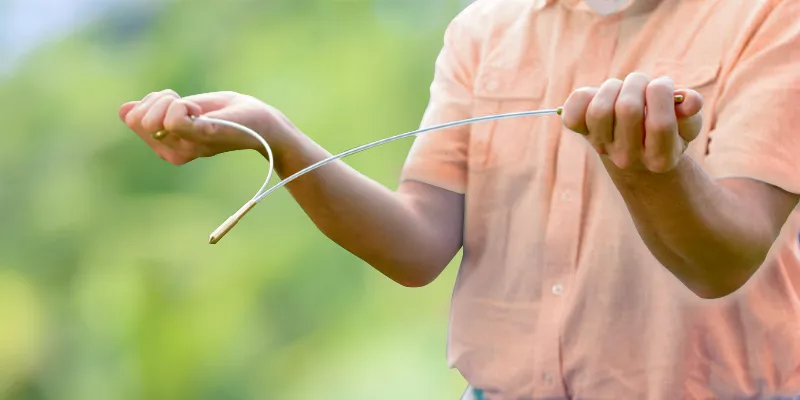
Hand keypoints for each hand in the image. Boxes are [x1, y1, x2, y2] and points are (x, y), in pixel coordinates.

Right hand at [119, 90, 295, 164]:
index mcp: (167, 144)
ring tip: (198, 109)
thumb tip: (124, 110)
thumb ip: (158, 110)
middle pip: (137, 118)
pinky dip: (182, 107)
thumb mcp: (187, 108)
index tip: (178, 101)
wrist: (263, 122)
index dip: (151, 101)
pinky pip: (175, 121)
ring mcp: (188, 147)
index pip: (131, 117)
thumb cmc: (228, 113)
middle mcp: (173, 151)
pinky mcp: (205, 137)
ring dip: (171, 101)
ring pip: (151, 118)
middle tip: (188, 104)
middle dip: (157, 100)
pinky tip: (201, 111)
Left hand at [561, 73, 703, 172]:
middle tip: (643, 84)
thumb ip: (691, 112)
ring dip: (613, 87)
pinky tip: (600, 96)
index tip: (663, 84)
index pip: (660, 123)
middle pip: (628, 109)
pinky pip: (572, 113)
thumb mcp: (686, 124)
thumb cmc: (666, 130)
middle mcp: (627, 158)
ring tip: (623, 88)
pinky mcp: (582, 134)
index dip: (662, 92)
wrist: (636, 153)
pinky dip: (583, 96)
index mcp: (660, 158)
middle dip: (638, 83)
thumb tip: (691, 101)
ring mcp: (602, 147)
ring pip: (599, 109)